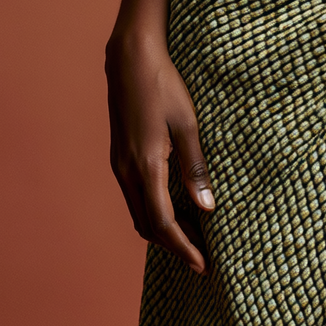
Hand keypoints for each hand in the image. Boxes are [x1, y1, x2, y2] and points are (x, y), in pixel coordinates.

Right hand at [105, 31, 212, 273]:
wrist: (129, 59)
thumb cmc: (163, 86)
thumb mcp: (188, 125)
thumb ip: (196, 168)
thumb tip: (207, 207)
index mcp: (145, 165)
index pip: (163, 222)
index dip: (183, 248)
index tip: (203, 266)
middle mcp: (126, 171)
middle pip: (148, 226)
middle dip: (175, 247)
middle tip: (203, 259)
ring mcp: (119, 165)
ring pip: (139, 214)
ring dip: (164, 232)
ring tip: (194, 239)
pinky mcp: (119, 158)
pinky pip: (135, 198)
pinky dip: (154, 214)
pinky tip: (175, 211)